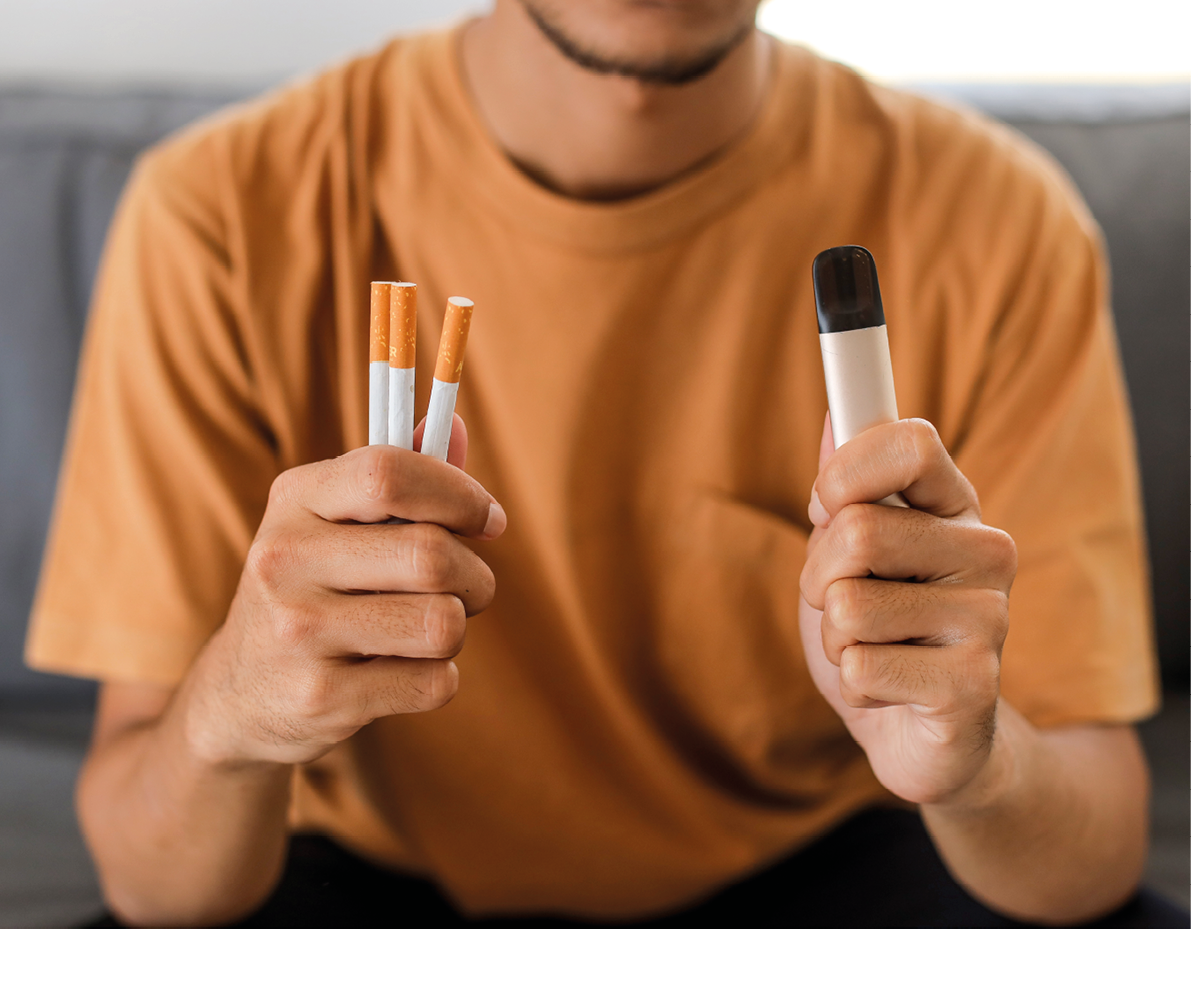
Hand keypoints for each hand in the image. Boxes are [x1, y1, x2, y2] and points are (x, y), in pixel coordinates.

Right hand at [182, 415, 505, 766]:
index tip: (487, 519)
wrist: (238, 693)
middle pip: (433, 555)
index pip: (388, 472)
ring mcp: (297, 633)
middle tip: (469, 587)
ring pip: (443, 623)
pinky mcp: (320, 698)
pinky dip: (438, 678)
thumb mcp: (336, 522)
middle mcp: (284, 560)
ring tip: (427, 629)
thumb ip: (401, 474)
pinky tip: (401, 672)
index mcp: (294, 499)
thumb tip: (454, 421)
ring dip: (457, 628)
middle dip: (475, 575)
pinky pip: (434, 682)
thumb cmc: (314, 589)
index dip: (459, 493)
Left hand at [798, 415, 1016, 804]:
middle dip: (819, 576)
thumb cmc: (881, 632)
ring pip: (847, 605)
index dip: (845, 472)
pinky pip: (859, 667)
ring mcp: (989, 620)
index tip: (825, 504)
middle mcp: (986, 552)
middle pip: (856, 530)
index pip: (910, 442)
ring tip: (875, 650)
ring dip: (835, 638)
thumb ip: (844, 491)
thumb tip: (836, 414)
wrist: (925, 734)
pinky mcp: (974, 686)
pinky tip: (889, 691)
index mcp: (955, 507)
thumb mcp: (847, 555)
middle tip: (843, 603)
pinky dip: (852, 685)